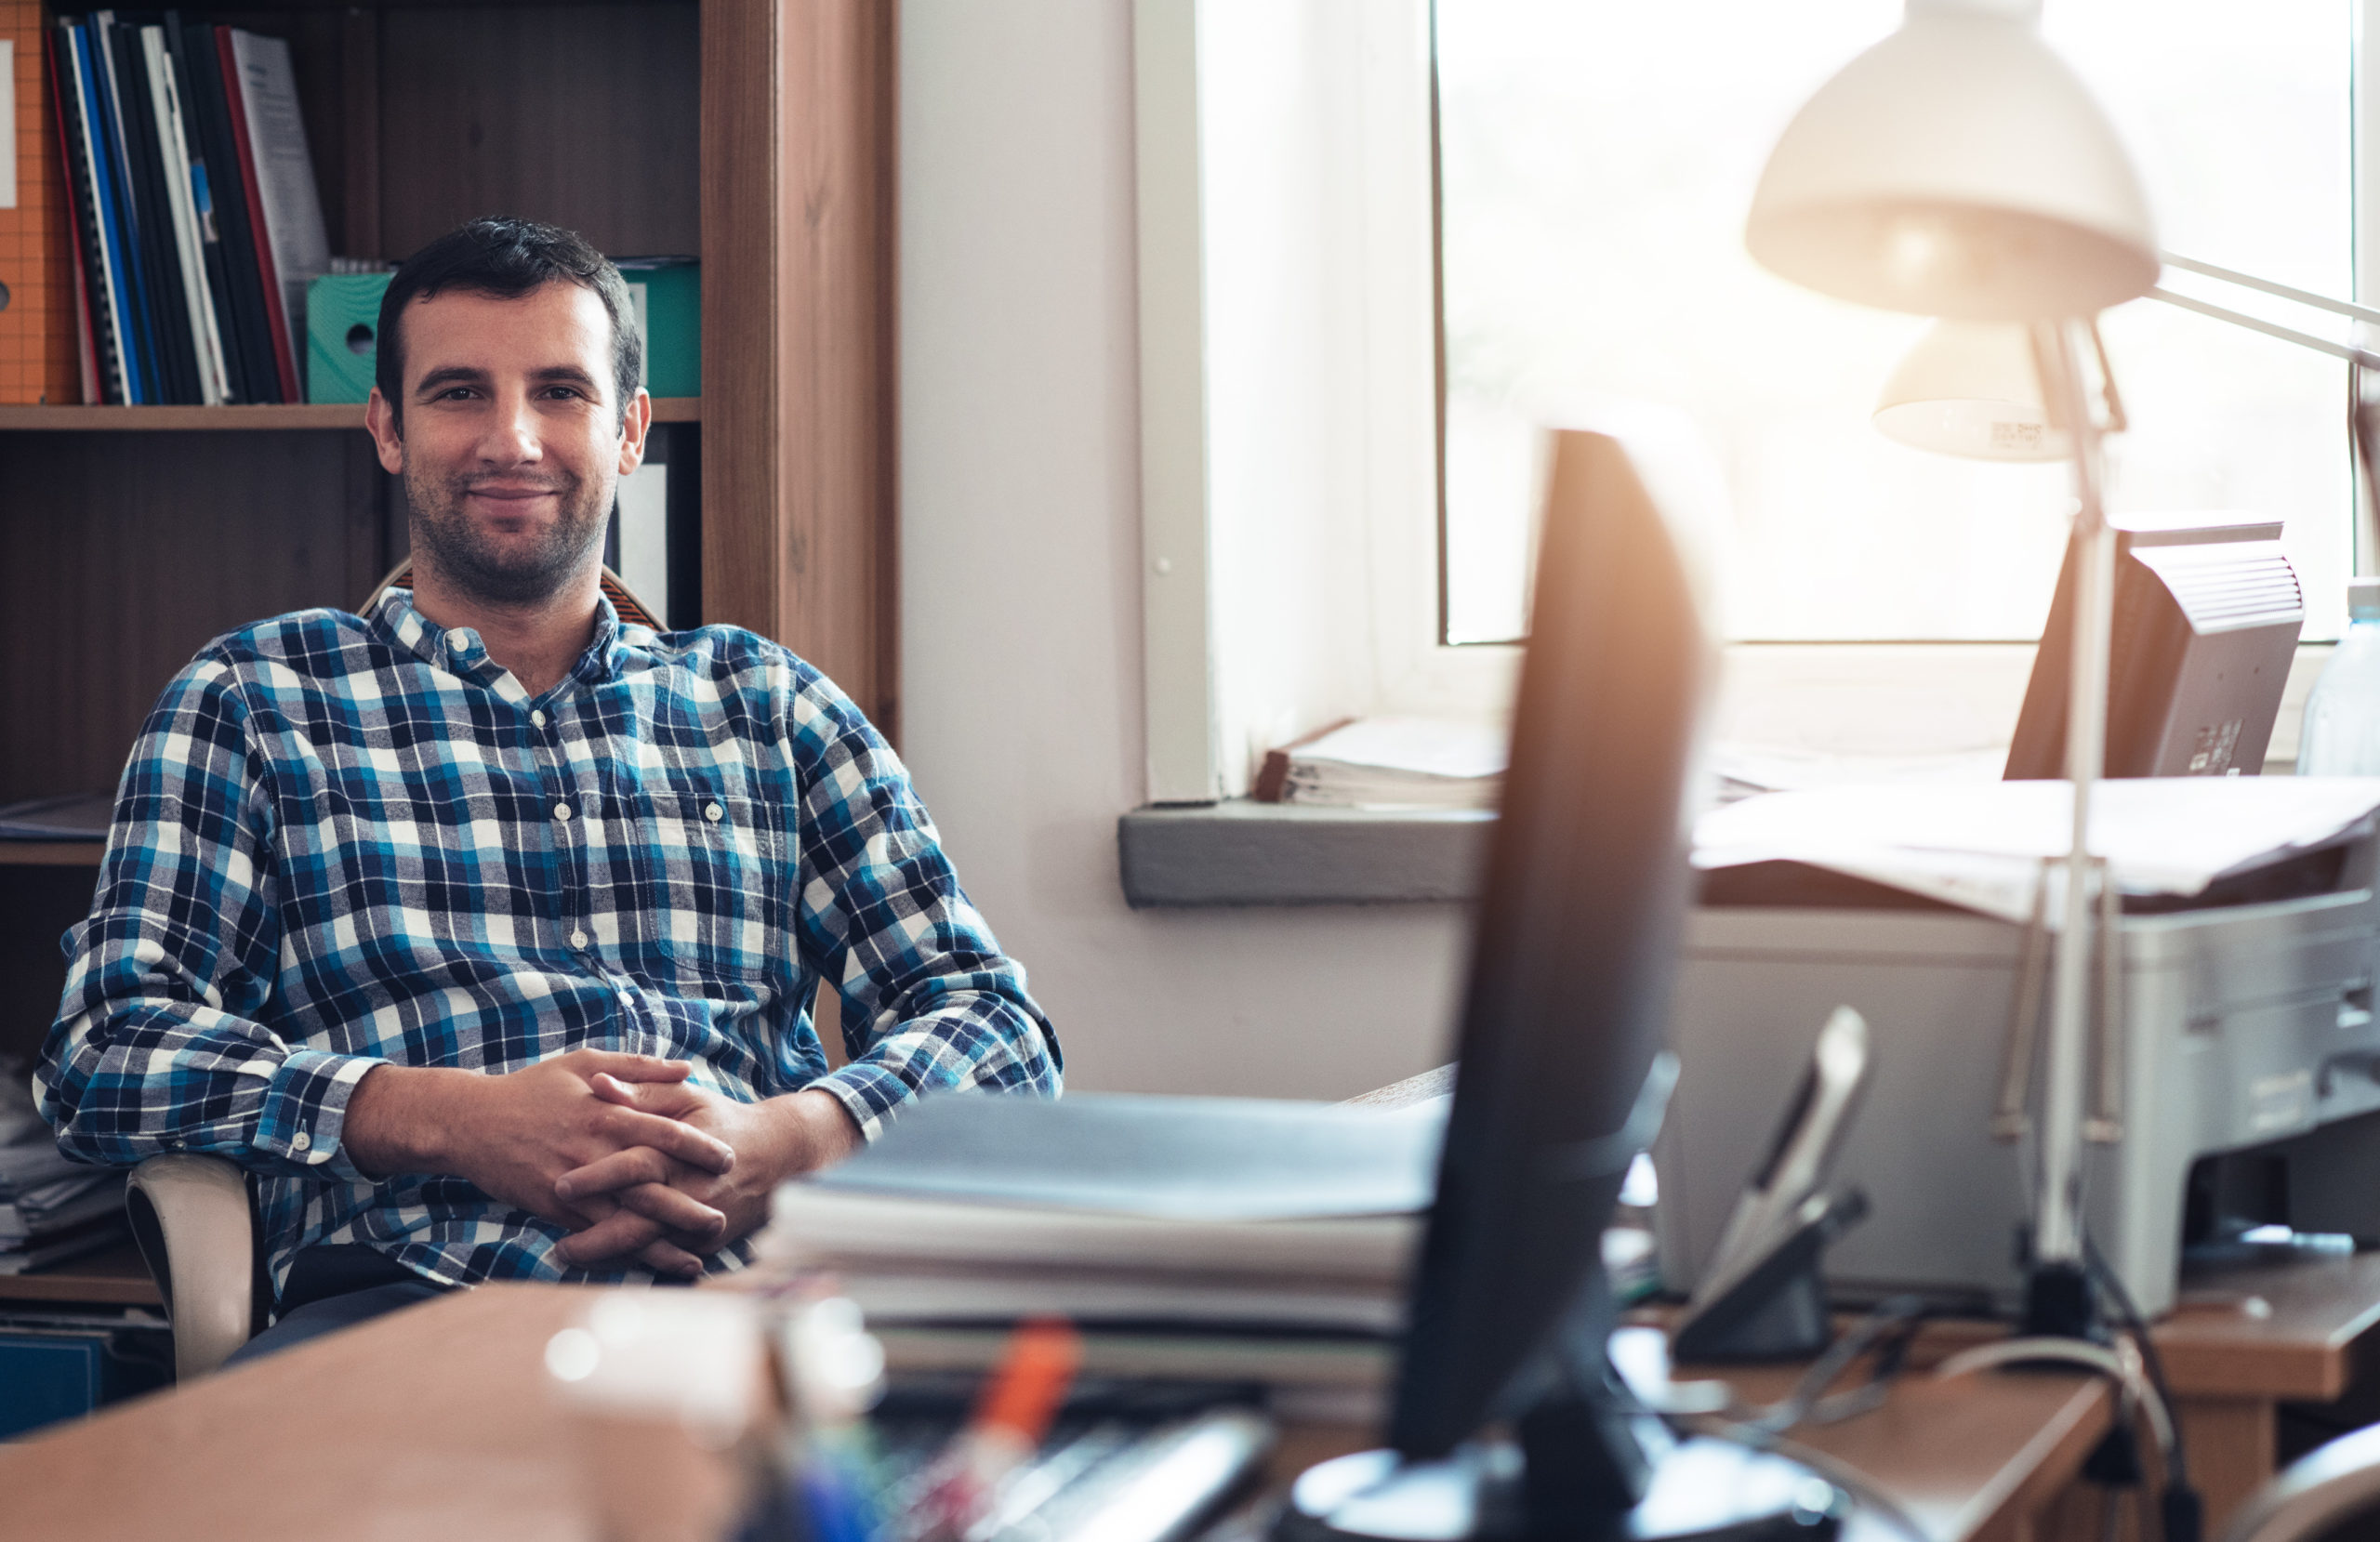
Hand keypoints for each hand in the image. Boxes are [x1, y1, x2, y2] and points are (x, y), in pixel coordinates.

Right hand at [342, 1051, 739, 1247]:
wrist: (470, 1123)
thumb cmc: (531, 1089)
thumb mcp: (584, 1064)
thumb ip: (638, 1067)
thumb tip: (687, 1069)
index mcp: (605, 1112)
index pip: (663, 1132)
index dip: (697, 1147)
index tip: (729, 1158)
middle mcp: (592, 1151)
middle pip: (649, 1184)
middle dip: (687, 1204)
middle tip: (723, 1218)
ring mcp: (573, 1184)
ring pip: (623, 1219)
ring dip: (660, 1241)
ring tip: (696, 1258)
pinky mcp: (554, 1210)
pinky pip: (594, 1236)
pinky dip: (621, 1253)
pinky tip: (645, 1266)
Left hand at [550, 1080, 859, 1277]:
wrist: (778, 1156)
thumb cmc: (722, 1119)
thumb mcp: (686, 1097)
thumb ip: (641, 1091)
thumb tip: (597, 1083)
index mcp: (682, 1151)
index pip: (635, 1165)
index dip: (598, 1176)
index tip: (560, 1185)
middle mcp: (692, 1191)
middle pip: (640, 1221)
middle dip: (596, 1236)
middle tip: (557, 1246)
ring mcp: (701, 1221)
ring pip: (651, 1247)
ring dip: (609, 1257)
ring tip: (569, 1257)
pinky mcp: (707, 1242)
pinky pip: (668, 1258)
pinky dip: (636, 1263)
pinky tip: (603, 1266)